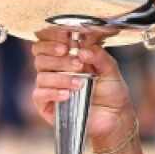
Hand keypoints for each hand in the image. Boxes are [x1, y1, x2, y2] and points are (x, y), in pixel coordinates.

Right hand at [30, 26, 132, 146]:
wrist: (114, 117)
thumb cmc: (111, 91)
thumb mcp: (110, 70)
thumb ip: (99, 56)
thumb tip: (82, 50)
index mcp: (66, 55)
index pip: (47, 40)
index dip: (51, 36)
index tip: (66, 37)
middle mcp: (54, 69)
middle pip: (40, 56)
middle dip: (58, 58)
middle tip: (77, 64)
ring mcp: (49, 87)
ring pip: (41, 76)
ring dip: (61, 78)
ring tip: (80, 83)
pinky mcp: (46, 105)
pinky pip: (39, 95)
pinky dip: (53, 93)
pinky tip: (68, 94)